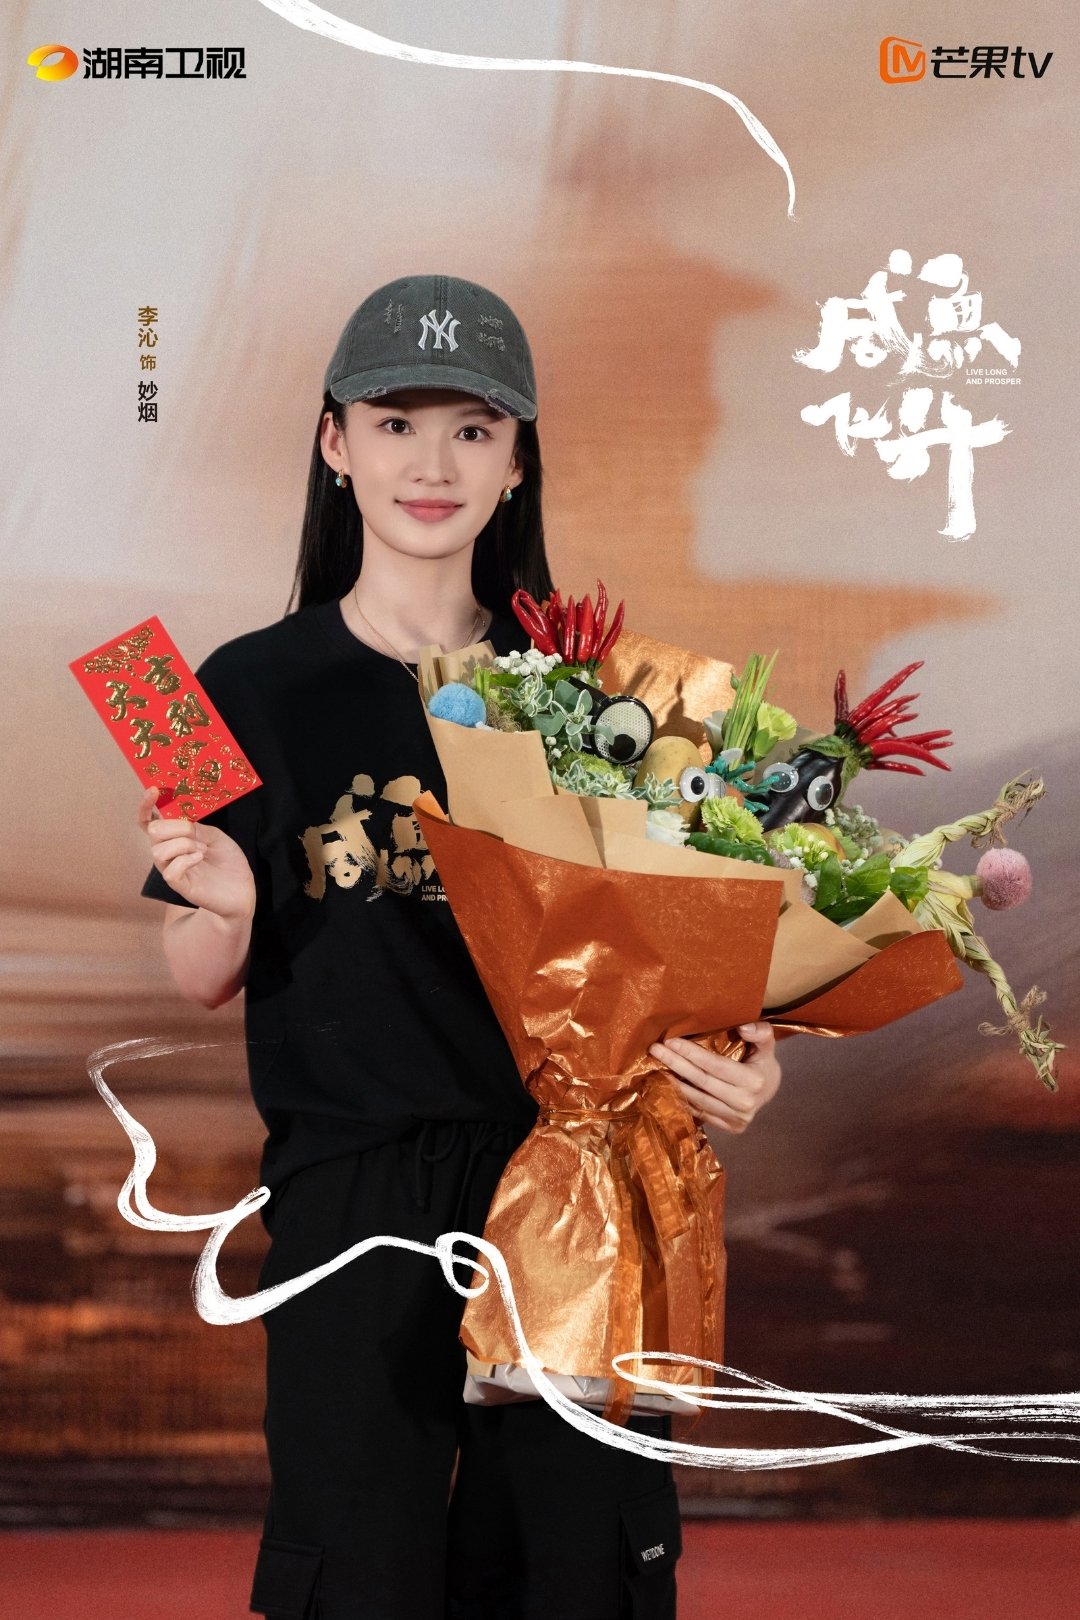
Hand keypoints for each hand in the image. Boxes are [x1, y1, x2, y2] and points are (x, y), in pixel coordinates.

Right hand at [137, 785, 255, 920]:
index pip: (149, 821)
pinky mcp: (179, 886)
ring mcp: (172, 869)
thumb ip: (197, 827)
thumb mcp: (216, 836)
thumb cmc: (228, 862)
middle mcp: (169, 852)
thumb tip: (180, 821)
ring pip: (159, 851)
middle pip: (153, 832)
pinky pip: (170, 871)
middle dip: (174, 827)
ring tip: (202, 850)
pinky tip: (199, 858)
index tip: (153, 790)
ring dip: (183, 845)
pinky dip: (185, 860)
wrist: (242, 889)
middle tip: (195, 834)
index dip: (146, 806)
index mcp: (175, 837)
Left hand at [648, 1022, 780, 1133]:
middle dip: (676, 1064)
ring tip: (657, 1066)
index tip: (670, 1041)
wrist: (769, 1091)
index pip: (715, 1066)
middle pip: (701, 1082)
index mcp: (754, 1081)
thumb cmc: (762, 1062)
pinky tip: (667, 1086)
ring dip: (674, 1083)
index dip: (691, 1053)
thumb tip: (743, 1027)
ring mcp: (737, 1119)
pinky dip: (682, 1099)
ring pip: (697, 1100)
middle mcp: (745, 1103)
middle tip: (655, 1050)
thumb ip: (760, 1031)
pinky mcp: (729, 1128)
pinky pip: (699, 1112)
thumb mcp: (766, 1044)